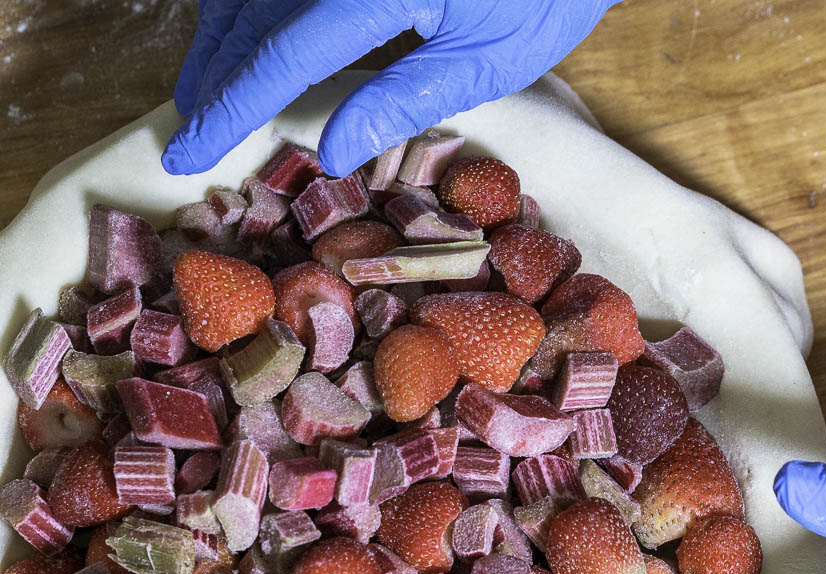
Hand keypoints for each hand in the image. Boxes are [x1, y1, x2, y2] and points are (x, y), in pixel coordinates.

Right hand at [163, 0, 617, 177]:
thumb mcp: (484, 60)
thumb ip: (400, 102)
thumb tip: (330, 151)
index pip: (278, 56)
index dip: (228, 109)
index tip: (187, 149)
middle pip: (248, 11)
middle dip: (211, 73)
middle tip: (185, 128)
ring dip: (221, 36)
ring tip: (203, 90)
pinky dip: (250, 3)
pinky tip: (242, 30)